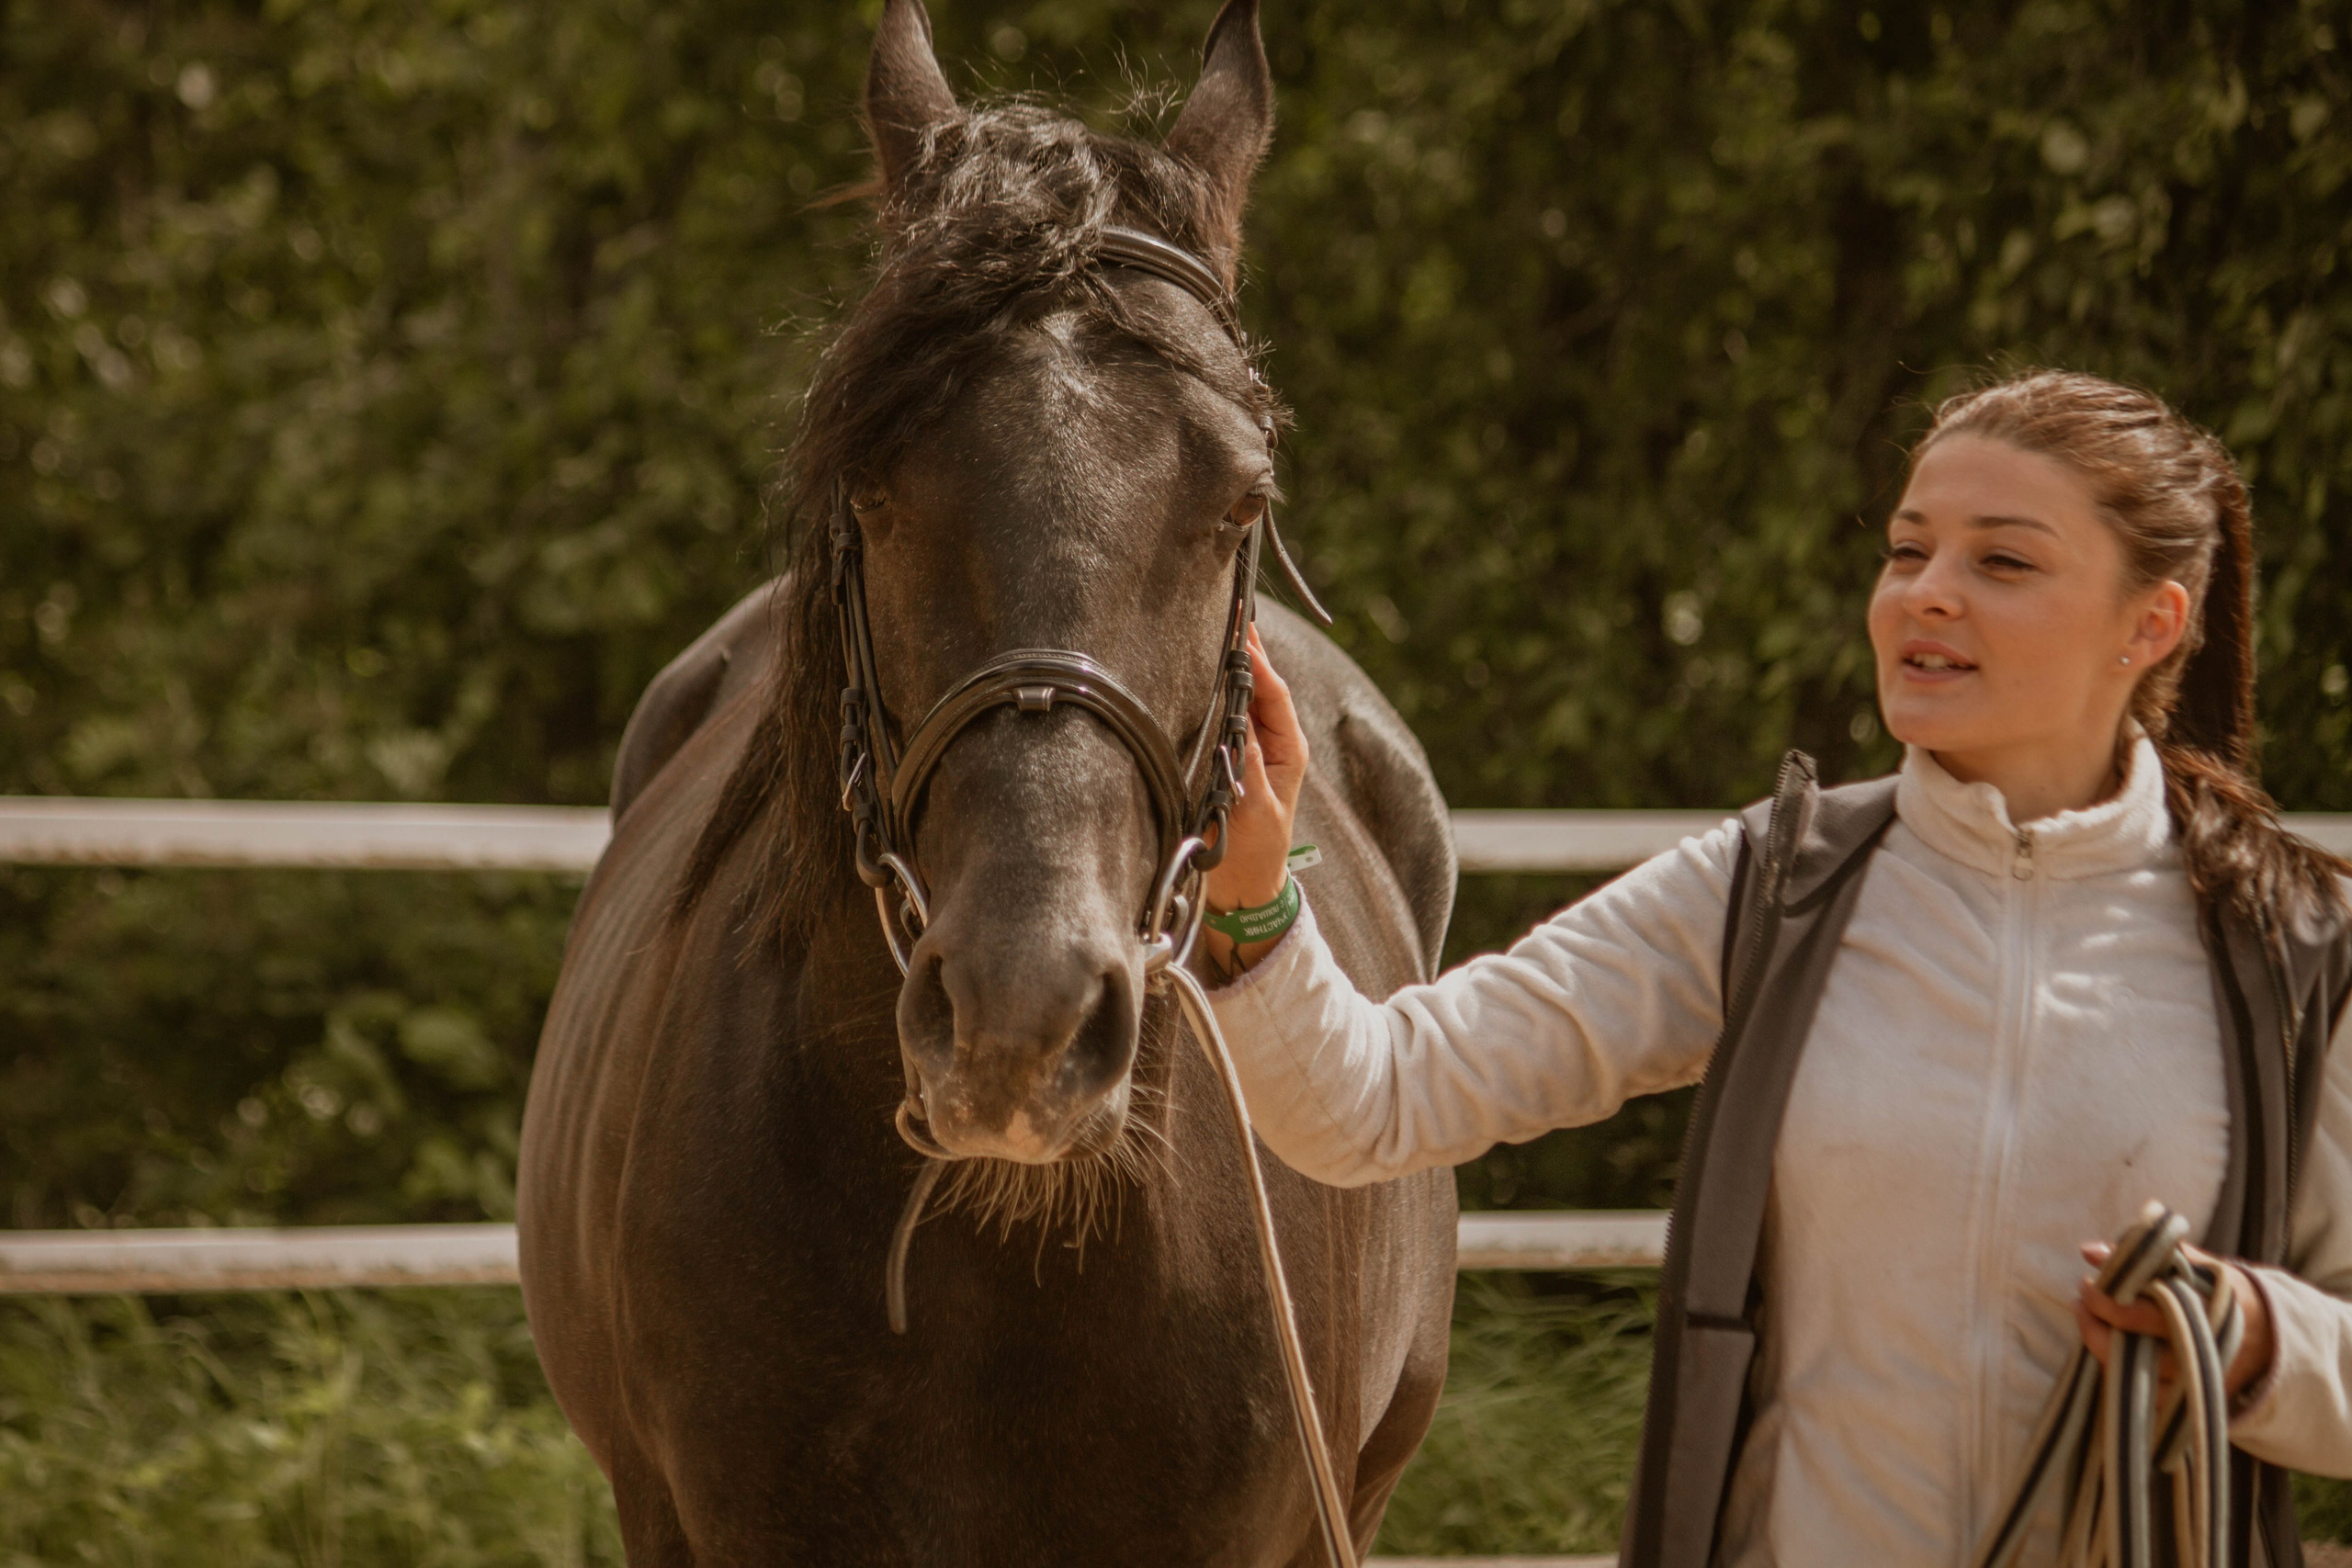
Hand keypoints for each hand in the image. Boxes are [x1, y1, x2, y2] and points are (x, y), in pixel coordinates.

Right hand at [1199, 626, 1308, 966]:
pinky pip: (1220, 716)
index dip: (1259, 659)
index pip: (1274, 693)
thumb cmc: (1255, 854)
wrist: (1242, 892)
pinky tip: (1192, 671)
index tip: (1242, 627)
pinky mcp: (1226, 758)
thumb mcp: (1255, 812)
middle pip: (1258, 685)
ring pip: (1239, 697)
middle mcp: (1271, 742)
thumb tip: (1238, 724)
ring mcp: (1248, 748)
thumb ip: (1247, 767)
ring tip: (1208, 626)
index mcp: (1289, 749)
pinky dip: (1209, 692)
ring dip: (1225, 666)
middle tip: (1224, 607)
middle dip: (1243, 649)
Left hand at [2074, 1239, 2274, 1401]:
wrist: (2272, 1337)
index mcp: (2208, 1306)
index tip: (2089, 1282)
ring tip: (2088, 1322)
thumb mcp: (2198, 1267)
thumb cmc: (2222, 1293)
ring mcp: (2199, 1378)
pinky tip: (2109, 1351)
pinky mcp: (2195, 1400)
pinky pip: (2147, 1398)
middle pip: (2135, 1343)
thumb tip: (2090, 1251)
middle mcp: (2204, 1346)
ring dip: (2101, 1347)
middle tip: (2082, 1301)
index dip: (2108, 1296)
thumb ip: (2148, 1256)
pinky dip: (2122, 1376)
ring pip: (2136, 1372)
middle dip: (2097, 1321)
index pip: (2146, 1305)